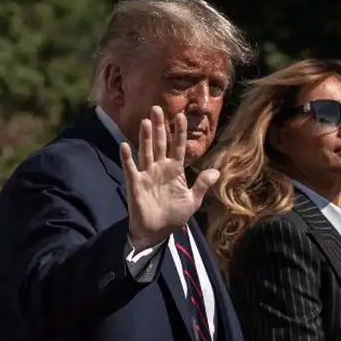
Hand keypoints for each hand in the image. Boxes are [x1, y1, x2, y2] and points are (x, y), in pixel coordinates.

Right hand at [121, 106, 219, 250]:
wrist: (157, 232)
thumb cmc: (174, 216)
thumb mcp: (192, 201)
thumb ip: (202, 185)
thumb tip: (216, 171)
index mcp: (175, 171)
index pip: (178, 147)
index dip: (179, 132)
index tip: (181, 116)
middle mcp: (160, 169)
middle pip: (160, 144)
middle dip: (160, 127)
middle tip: (157, 108)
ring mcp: (147, 175)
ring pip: (146, 152)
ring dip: (145, 137)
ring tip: (145, 121)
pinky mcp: (136, 184)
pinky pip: (130, 169)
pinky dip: (127, 158)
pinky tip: (124, 145)